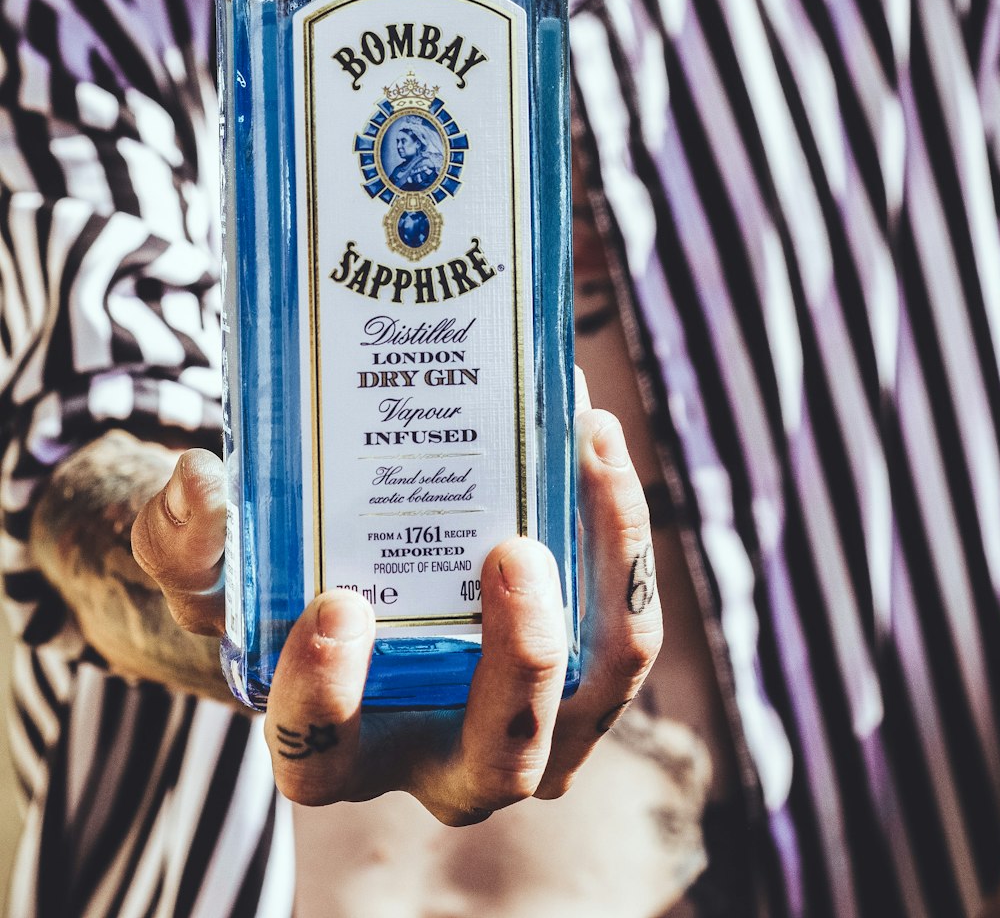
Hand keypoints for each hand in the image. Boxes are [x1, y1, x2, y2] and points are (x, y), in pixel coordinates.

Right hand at [130, 407, 661, 821]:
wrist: (350, 567)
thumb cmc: (271, 584)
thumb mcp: (208, 566)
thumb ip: (183, 537)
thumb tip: (200, 482)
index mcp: (332, 749)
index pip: (320, 756)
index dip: (326, 696)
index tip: (336, 605)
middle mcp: (440, 759)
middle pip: (497, 758)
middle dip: (518, 661)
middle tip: (510, 550)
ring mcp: (529, 721)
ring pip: (596, 686)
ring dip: (604, 573)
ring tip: (586, 448)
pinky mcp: (587, 663)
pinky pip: (625, 617)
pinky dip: (621, 529)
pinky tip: (593, 431)